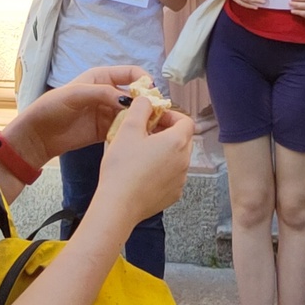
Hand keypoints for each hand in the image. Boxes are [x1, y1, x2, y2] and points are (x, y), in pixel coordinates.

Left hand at [11, 64, 142, 162]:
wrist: (38, 135)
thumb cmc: (53, 107)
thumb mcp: (76, 94)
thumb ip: (101, 93)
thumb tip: (127, 98)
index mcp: (101, 77)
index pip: (129, 73)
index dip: (143, 79)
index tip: (152, 91)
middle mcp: (107, 93)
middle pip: (134, 94)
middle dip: (146, 101)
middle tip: (158, 113)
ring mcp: (107, 112)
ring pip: (131, 112)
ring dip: (142, 118)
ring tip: (153, 127)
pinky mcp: (105, 130)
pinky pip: (123, 129)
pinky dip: (132, 131)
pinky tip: (140, 137)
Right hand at [91, 95, 191, 224]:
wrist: (118, 205)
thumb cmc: (123, 167)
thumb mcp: (128, 129)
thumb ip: (141, 108)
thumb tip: (147, 99)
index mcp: (177, 142)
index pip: (186, 120)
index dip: (170, 115)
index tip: (154, 117)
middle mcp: (184, 161)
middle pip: (183, 139)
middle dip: (167, 132)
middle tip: (146, 133)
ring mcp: (180, 180)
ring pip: (178, 158)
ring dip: (164, 151)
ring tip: (141, 153)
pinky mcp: (173, 195)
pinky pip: (172, 176)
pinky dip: (162, 170)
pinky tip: (142, 172)